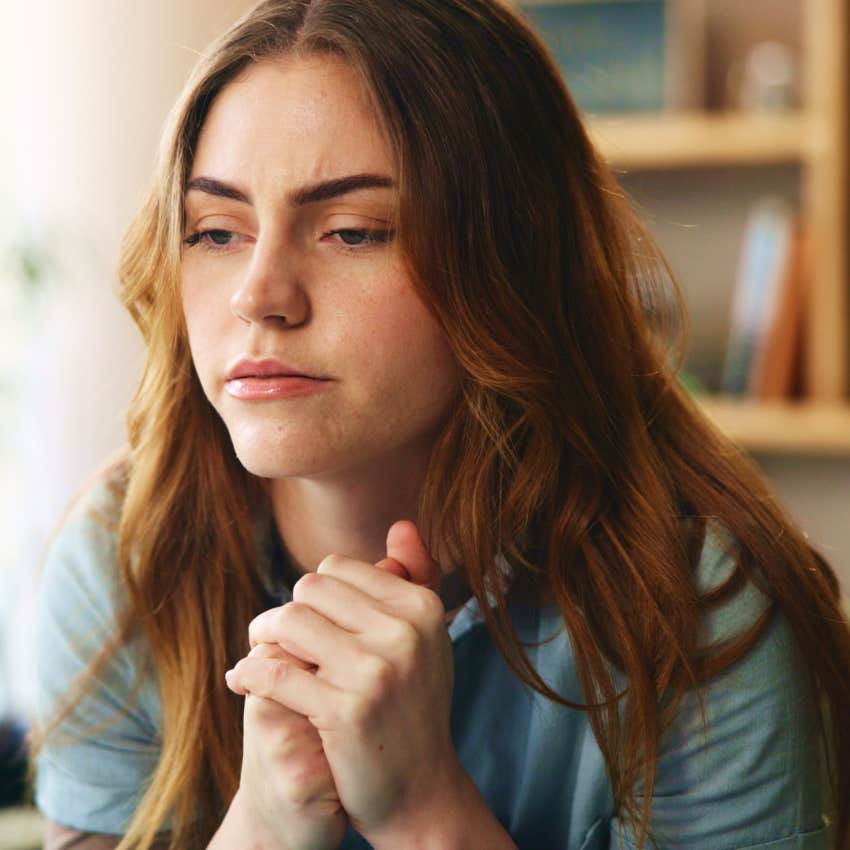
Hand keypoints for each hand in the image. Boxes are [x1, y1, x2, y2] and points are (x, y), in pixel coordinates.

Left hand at [227, 520, 466, 844]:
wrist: (419, 789)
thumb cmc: (414, 703)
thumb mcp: (424, 638)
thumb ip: (415, 577)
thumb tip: (401, 525)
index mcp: (423, 607)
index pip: (338, 569)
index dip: (314, 595)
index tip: (308, 623)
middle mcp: (405, 632)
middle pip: (308, 589)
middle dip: (286, 612)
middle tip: (275, 639)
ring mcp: (377, 671)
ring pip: (288, 622)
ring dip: (261, 638)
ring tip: (257, 654)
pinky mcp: (345, 710)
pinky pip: (274, 669)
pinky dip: (248, 673)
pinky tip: (241, 681)